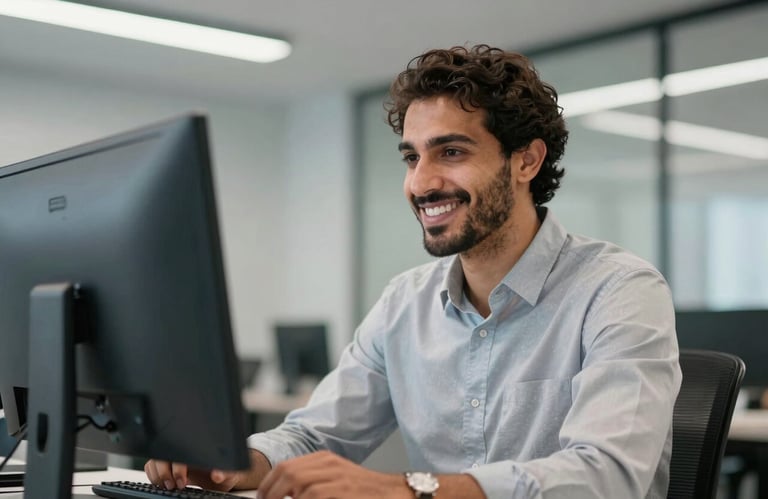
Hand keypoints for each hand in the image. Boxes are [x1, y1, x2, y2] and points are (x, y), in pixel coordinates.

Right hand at [144, 459, 241, 490]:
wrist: (223, 478)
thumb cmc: (226, 474)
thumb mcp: (229, 475)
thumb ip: (224, 474)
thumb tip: (217, 475)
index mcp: (197, 451)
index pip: (180, 453)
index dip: (178, 468)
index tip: (183, 481)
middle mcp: (183, 453)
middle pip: (163, 455)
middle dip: (164, 472)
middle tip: (172, 486)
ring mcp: (174, 459)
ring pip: (155, 460)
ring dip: (157, 474)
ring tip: (167, 486)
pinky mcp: (168, 466)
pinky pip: (152, 466)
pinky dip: (153, 475)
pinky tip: (162, 484)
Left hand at [257, 450, 408, 498]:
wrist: (395, 494)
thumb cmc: (365, 493)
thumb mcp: (337, 481)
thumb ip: (313, 483)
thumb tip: (286, 494)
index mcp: (325, 460)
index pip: (286, 466)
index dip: (268, 483)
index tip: (263, 497)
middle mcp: (330, 464)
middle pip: (288, 472)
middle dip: (270, 492)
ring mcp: (337, 477)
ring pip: (297, 482)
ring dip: (283, 497)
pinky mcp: (343, 491)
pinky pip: (312, 496)